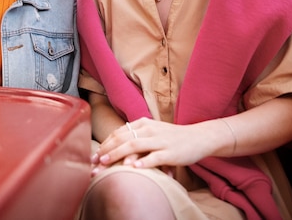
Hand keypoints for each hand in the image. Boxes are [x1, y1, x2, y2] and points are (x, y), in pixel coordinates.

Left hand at [93, 117, 216, 169]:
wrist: (198, 137)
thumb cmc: (172, 137)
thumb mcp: (152, 131)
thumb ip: (136, 135)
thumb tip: (116, 142)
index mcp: (144, 123)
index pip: (119, 132)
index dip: (105, 143)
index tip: (93, 155)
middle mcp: (150, 129)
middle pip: (123, 138)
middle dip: (106, 150)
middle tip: (94, 161)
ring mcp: (160, 140)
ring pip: (135, 145)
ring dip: (118, 154)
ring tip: (106, 162)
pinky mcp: (171, 152)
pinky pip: (155, 157)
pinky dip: (143, 162)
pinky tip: (134, 168)